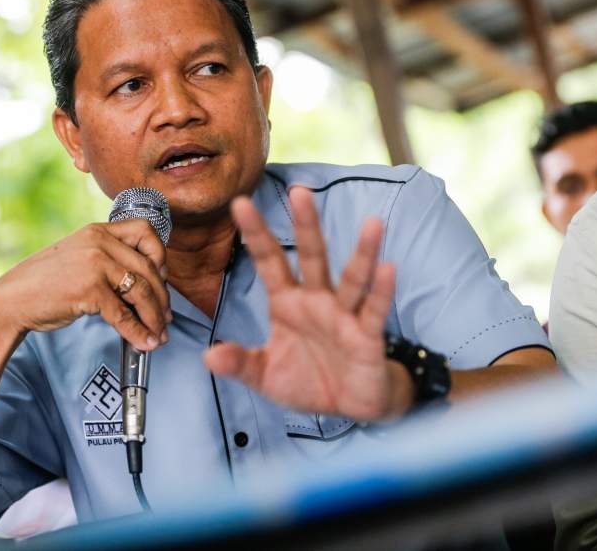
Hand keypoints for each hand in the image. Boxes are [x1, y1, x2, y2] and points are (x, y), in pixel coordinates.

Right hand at [0, 219, 170, 350]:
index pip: (145, 230)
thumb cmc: (43, 284)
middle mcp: (99, 242)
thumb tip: (144, 286)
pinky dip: (137, 332)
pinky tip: (143, 342)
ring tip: (157, 335)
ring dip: (154, 318)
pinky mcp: (89, 290)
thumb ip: (108, 261)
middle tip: (164, 318)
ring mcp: (95, 264)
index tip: (161, 278)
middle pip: (149, 268)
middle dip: (161, 298)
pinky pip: (124, 314)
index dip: (160, 256)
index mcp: (97, 231)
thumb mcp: (79, 259)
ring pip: (141, 291)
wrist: (10, 300)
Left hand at [204, 186, 397, 419]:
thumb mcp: (265, 375)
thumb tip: (209, 357)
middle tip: (300, 191)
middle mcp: (317, 300)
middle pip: (312, 256)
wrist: (347, 406)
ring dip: (363, 252)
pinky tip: (388, 269)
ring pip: (352, 278)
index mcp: (287, 303)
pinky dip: (381, 291)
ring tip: (373, 223)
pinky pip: (374, 311)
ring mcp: (344, 315)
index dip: (256, 234)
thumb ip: (240, 363)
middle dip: (306, 226)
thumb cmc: (307, 381)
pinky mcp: (368, 336)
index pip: (269, 261)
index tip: (240, 203)